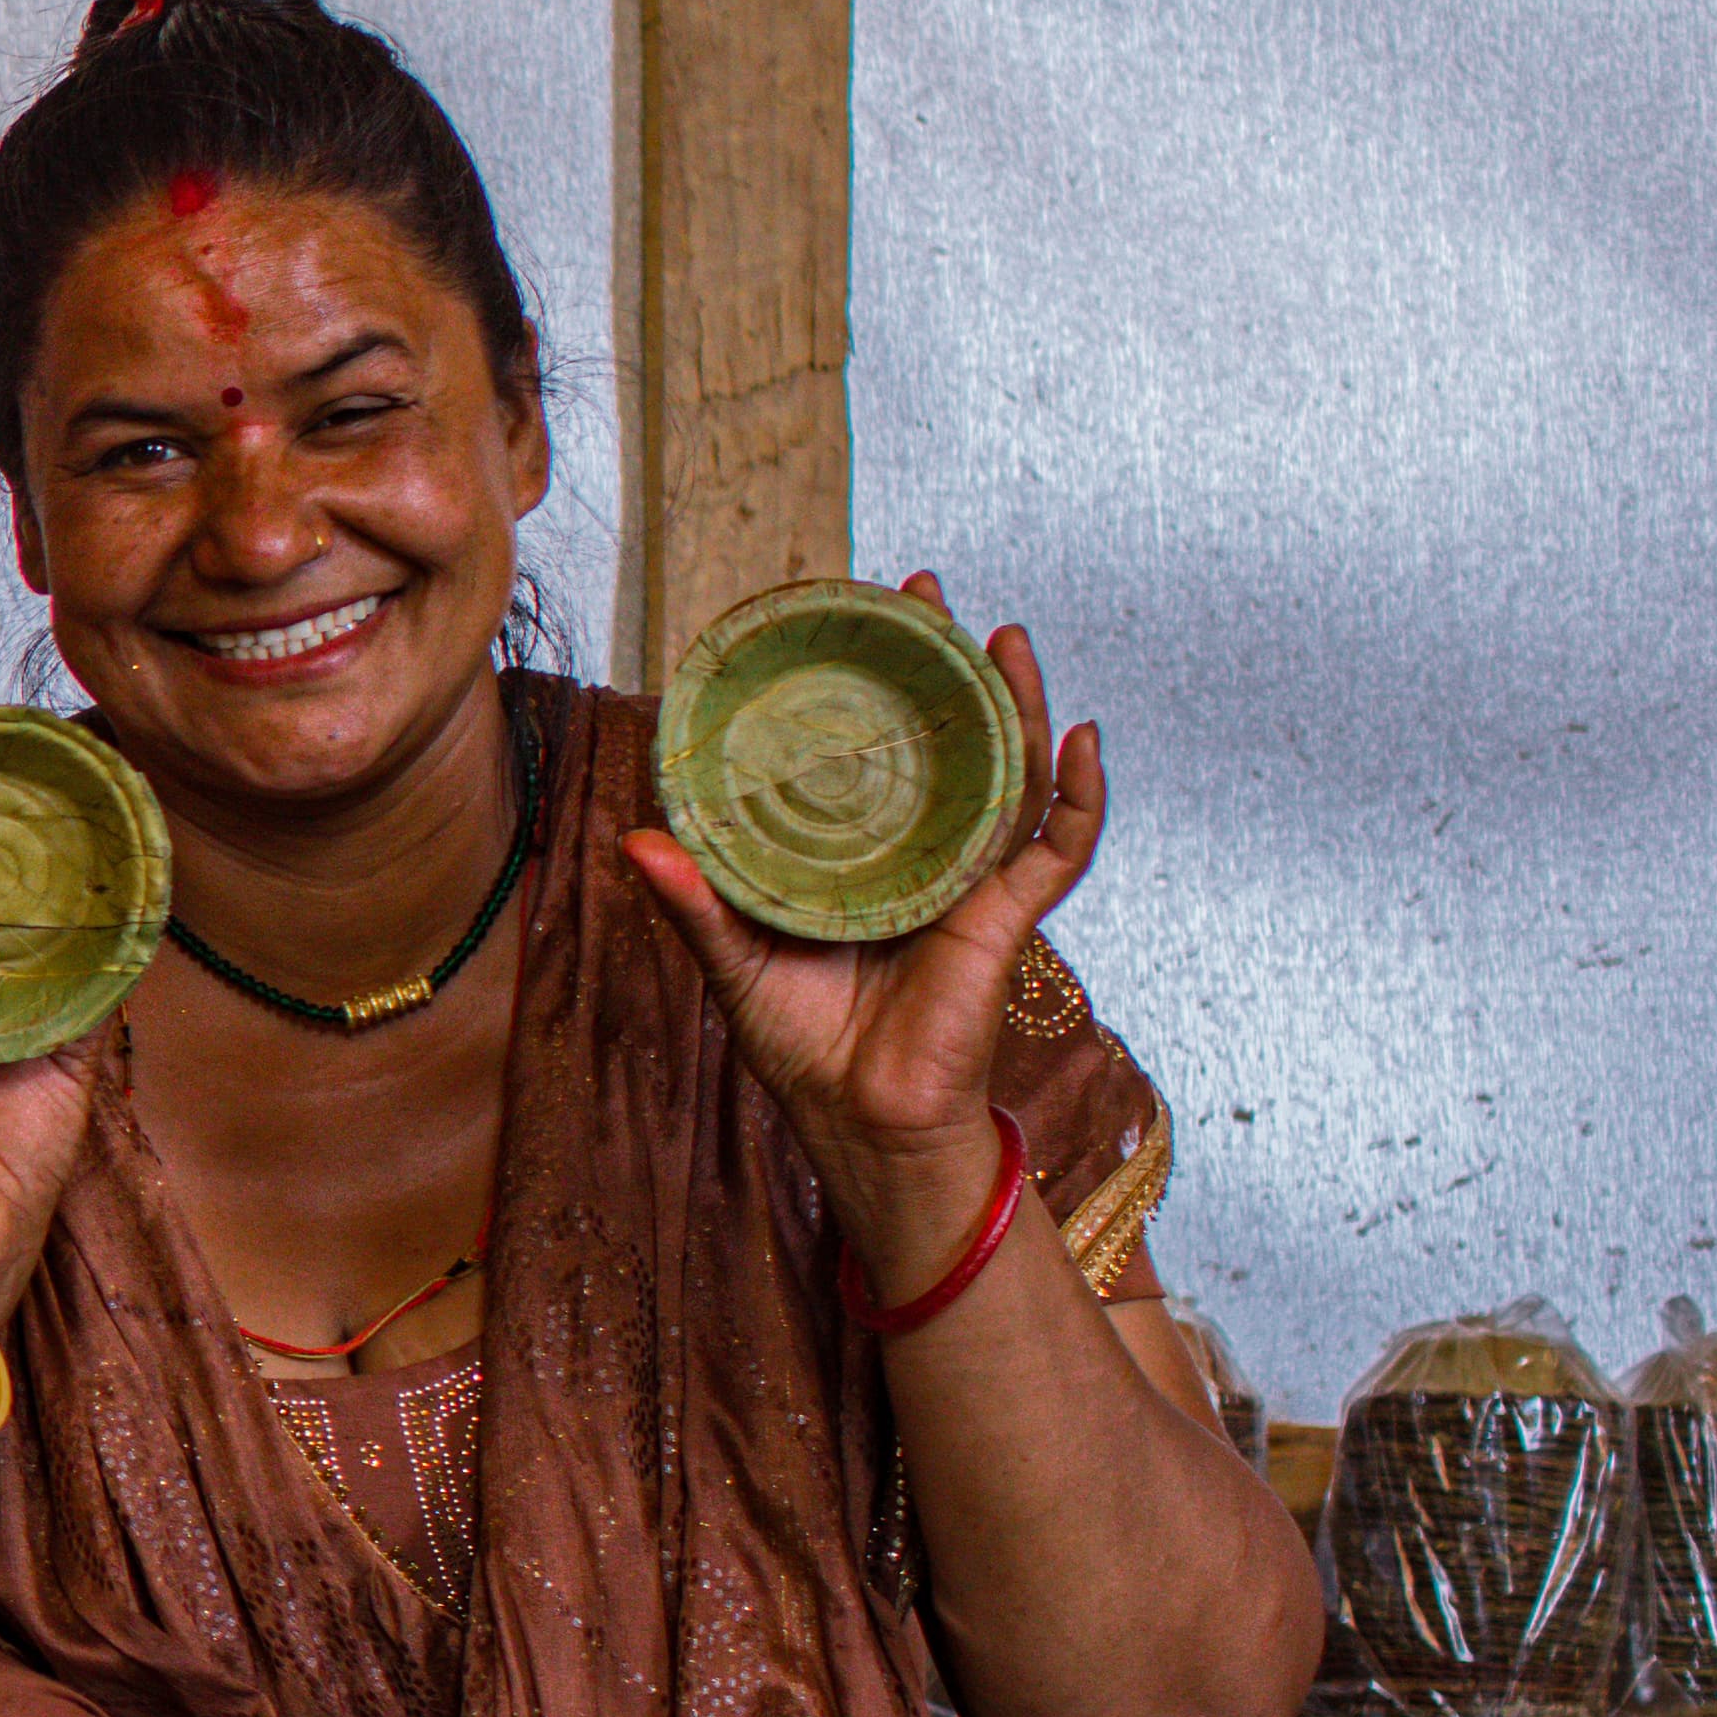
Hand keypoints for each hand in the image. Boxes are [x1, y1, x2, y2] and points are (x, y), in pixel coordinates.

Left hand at [621, 575, 1108, 1239]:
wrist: (862, 1125)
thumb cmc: (802, 1049)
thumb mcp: (735, 964)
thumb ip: (693, 904)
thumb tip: (634, 838)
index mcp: (860, 854)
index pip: (868, 749)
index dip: (865, 683)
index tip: (849, 615)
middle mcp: (921, 853)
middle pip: (944, 739)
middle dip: (942, 664)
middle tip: (926, 592)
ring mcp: (970, 880)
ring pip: (1009, 773)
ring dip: (1015, 703)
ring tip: (1006, 638)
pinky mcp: (1006, 917)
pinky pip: (1059, 846)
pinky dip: (1080, 794)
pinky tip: (1082, 738)